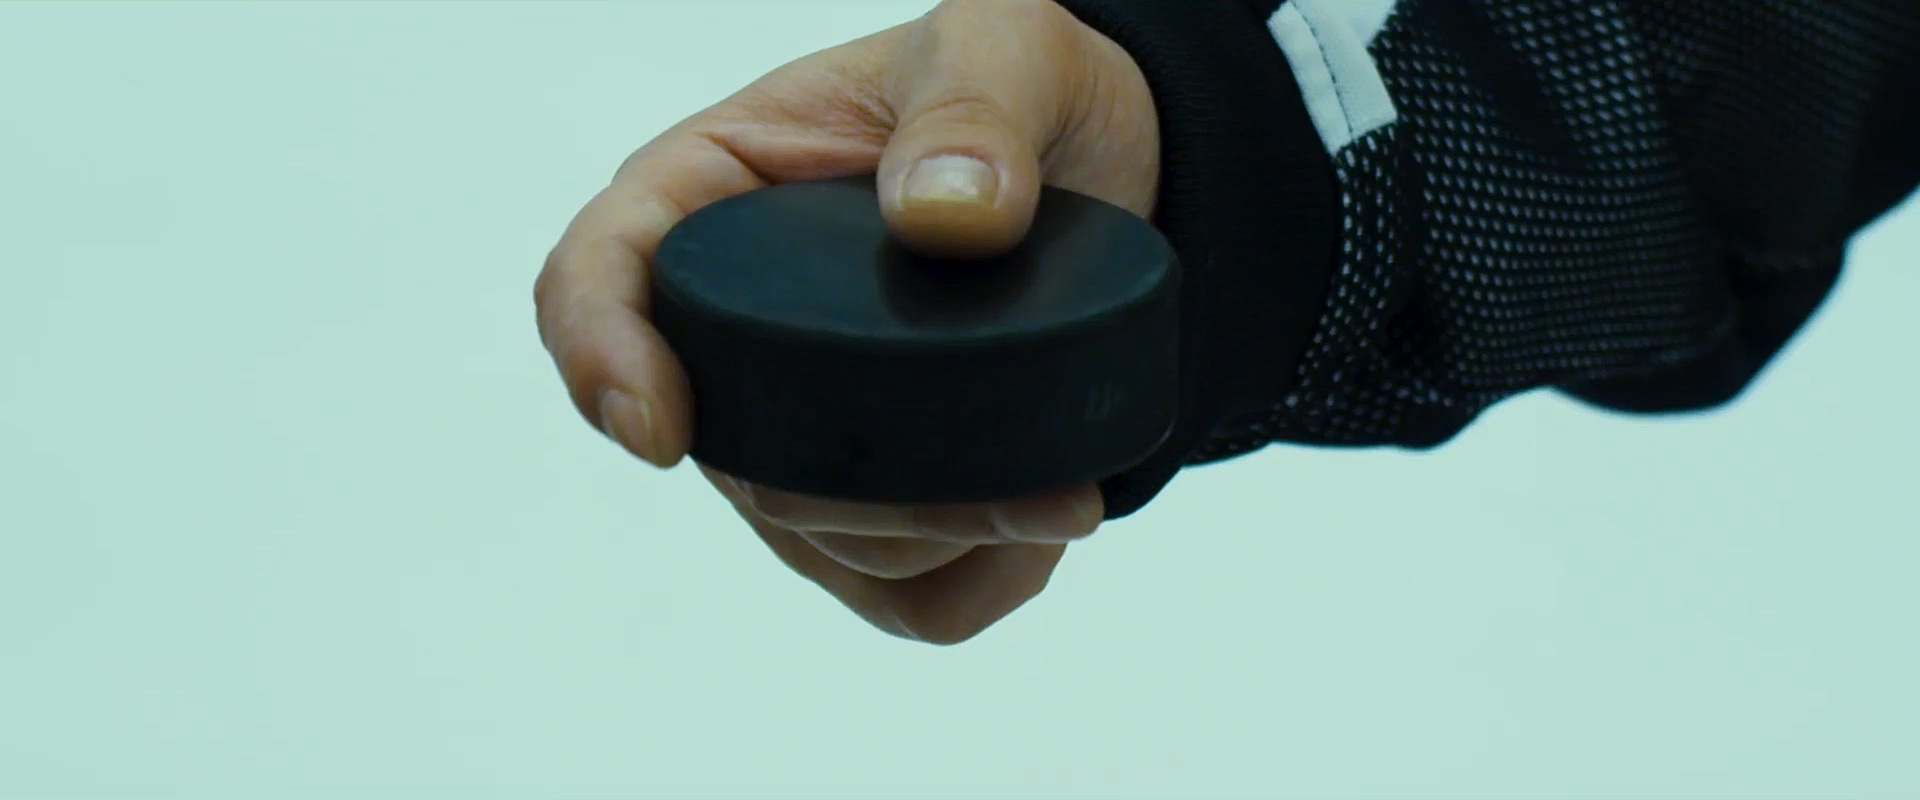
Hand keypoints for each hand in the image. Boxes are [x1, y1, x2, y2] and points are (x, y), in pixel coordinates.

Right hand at [534, 0, 1159, 642]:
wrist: (1105, 164)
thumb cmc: (1016, 86)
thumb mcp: (1003, 43)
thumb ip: (972, 107)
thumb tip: (944, 217)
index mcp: (710, 195)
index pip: (596, 278)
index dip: (600, 355)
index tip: (658, 426)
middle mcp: (734, 330)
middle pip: (724, 456)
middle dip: (851, 497)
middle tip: (1017, 491)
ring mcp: (796, 428)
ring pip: (813, 541)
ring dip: (932, 543)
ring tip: (1060, 491)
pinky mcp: (872, 502)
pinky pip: (896, 596)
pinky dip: (974, 584)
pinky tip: (1042, 524)